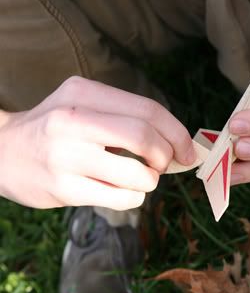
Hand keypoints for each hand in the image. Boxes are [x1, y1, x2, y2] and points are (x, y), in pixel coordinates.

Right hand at [0, 76, 195, 209]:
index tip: (187, 150)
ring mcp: (66, 156)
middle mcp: (73, 121)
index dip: (177, 133)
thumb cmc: (56, 130)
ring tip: (139, 179)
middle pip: (145, 138)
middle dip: (166, 156)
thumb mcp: (82, 105)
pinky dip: (134, 198)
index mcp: (83, 94)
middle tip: (164, 165)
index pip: (148, 111)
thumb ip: (126, 117)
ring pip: (138, 174)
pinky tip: (121, 191)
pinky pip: (122, 198)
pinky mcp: (64, 189)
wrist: (0, 152)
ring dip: (150, 181)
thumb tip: (180, 144)